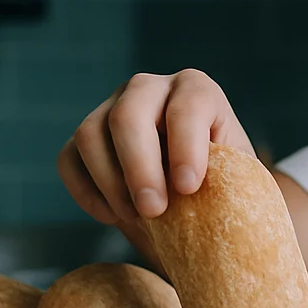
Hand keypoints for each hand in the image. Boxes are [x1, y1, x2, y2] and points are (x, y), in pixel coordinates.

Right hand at [58, 69, 251, 223]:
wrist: (198, 190)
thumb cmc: (225, 182)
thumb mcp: (238, 178)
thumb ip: (232, 184)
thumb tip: (219, 208)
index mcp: (197, 90)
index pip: (188, 107)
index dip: (186, 147)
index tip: (189, 189)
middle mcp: (149, 88)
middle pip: (128, 115)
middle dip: (139, 167)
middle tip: (154, 211)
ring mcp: (111, 107)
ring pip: (90, 136)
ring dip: (111, 184)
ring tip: (138, 218)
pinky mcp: (86, 136)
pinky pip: (68, 159)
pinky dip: (86, 193)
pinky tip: (113, 217)